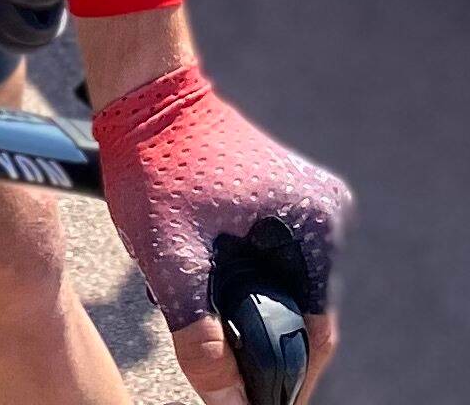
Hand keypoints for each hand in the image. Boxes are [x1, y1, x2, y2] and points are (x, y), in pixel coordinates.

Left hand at [93, 62, 351, 398]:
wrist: (145, 96)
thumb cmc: (156, 167)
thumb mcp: (172, 262)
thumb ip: (201, 340)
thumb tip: (231, 404)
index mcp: (314, 230)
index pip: (315, 336)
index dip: (283, 380)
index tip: (251, 403)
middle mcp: (324, 215)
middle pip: (303, 313)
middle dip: (263, 346)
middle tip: (223, 373)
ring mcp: (308, 202)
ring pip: (289, 288)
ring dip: (256, 314)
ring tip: (211, 325)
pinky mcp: (286, 196)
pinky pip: (278, 260)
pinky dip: (251, 283)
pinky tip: (215, 286)